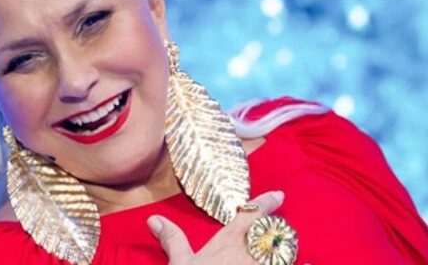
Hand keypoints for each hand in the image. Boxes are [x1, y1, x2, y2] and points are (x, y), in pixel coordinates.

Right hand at [147, 191, 284, 264]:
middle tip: (284, 231)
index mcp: (229, 242)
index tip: (279, 195)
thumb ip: (173, 239)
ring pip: (286, 255)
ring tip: (298, 253)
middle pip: (274, 234)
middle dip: (279, 233)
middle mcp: (251, 253)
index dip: (266, 203)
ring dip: (289, 253)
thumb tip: (154, 219)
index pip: (250, 214)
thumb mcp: (180, 264)